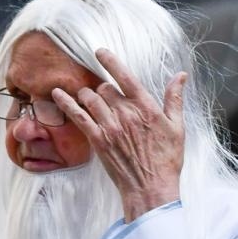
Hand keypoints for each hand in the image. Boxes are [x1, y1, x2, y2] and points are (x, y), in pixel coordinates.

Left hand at [51, 48, 184, 221]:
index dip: (111, 61)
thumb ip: (175, 99)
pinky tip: (57, 94)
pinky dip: (65, 102)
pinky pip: (77, 115)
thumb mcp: (178, 127)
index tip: (100, 51)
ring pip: (90, 98)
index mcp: (146, 108)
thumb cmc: (167, 159)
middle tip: (107, 97)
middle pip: (105, 88)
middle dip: (104, 89)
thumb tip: (180, 76)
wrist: (151, 187)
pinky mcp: (97, 139)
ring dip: (88, 95)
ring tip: (90, 99)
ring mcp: (110, 126)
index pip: (125, 77)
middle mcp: (126, 113)